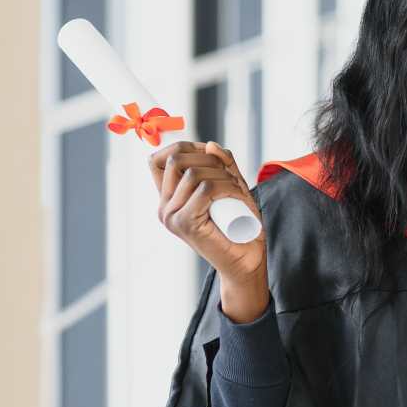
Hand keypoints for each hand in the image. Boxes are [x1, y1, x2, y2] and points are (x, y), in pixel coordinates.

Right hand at [149, 140, 268, 320]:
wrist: (247, 261)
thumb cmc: (240, 226)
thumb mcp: (232, 186)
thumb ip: (224, 165)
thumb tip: (210, 145)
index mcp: (168, 198)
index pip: (158, 159)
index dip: (185, 147)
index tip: (210, 154)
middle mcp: (164, 206)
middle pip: (176, 159)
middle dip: (209, 159)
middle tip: (230, 178)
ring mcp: (171, 216)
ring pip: (194, 173)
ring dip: (224, 176)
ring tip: (238, 193)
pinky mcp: (185, 223)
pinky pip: (206, 188)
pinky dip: (227, 187)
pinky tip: (238, 198)